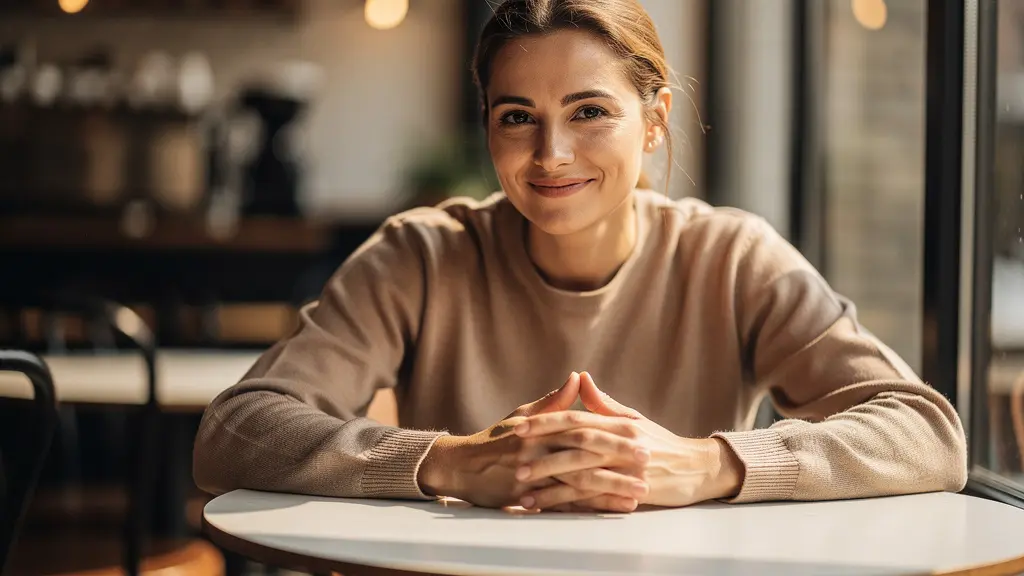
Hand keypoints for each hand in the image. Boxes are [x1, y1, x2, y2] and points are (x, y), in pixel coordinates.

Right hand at [416, 372, 642, 510]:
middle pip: (586, 457)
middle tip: (650, 464)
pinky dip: (591, 508)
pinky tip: (611, 510)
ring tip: (639, 493)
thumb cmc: (495, 439)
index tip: (643, 436)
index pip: (584, 428)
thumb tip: (578, 377)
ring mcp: (534, 477)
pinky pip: (565, 505)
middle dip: (619, 462)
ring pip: (579, 484)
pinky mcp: (530, 498)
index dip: (613, 433)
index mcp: (541, 429)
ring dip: (611, 489)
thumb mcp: (522, 414)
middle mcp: (538, 452)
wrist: (462, 468)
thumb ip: (554, 401)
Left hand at [512, 372, 744, 509]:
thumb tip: (581, 378)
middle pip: (575, 444)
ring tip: (522, 486)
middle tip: (513, 454)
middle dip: (542, 450)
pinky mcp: (632, 492)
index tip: (519, 425)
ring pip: (582, 473)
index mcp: (619, 423)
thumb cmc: (662, 443)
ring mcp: (627, 469)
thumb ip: (604, 404)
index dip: (546, 421)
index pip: (576, 418)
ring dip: (550, 481)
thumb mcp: (634, 420)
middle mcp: (622, 443)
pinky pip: (594, 499)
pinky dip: (569, 503)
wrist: (698, 469)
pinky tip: (548, 505)